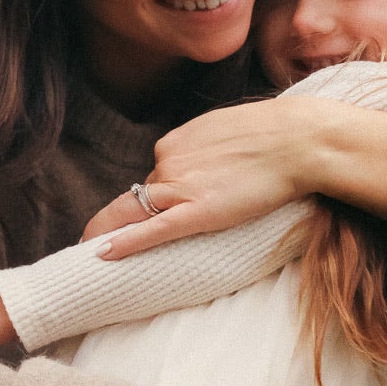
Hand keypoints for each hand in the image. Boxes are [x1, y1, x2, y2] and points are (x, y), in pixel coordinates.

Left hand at [82, 97, 386, 258]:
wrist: (300, 140)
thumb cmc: (278, 133)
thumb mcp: (230, 131)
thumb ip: (209, 149)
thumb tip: (211, 165)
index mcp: (177, 141)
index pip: (157, 173)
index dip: (157, 195)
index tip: (150, 212)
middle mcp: (170, 160)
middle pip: (141, 194)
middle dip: (120, 216)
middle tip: (93, 237)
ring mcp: (182, 185)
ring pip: (133, 210)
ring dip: (106, 230)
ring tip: (86, 250)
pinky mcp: (198, 211)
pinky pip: (152, 230)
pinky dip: (125, 242)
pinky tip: (102, 254)